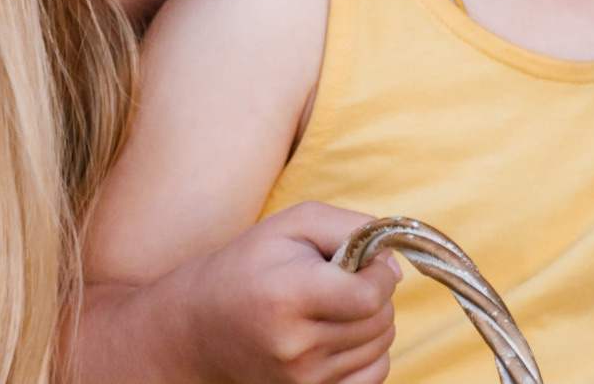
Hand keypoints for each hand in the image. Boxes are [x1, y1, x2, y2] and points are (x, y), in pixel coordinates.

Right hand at [91, 202, 402, 383]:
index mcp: (289, 296)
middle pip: (380, 322)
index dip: (380, 273)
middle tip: (346, 281)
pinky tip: (342, 334)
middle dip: (377, 294)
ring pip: (381, 348)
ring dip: (373, 322)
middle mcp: (295, 346)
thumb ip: (352, 229)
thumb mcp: (295, 225)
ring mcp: (300, 379)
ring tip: (338, 306)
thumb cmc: (251, 265)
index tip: (364, 262)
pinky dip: (369, 353)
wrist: (200, 326)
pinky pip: (372, 377)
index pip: (370, 296)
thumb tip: (393, 266)